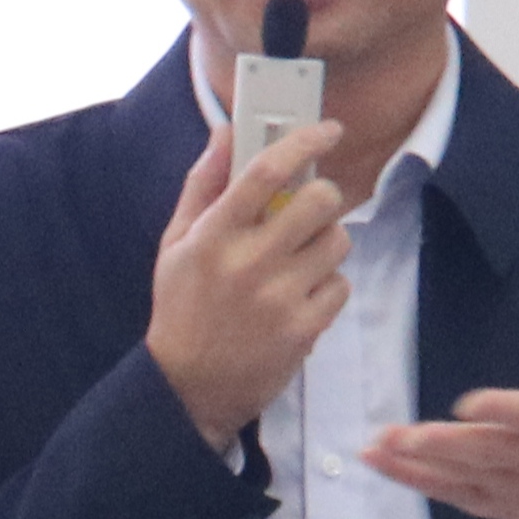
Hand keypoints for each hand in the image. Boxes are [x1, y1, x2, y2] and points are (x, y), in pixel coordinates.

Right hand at [147, 118, 350, 453]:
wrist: (188, 387)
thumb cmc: (182, 308)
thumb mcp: (176, 243)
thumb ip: (203, 184)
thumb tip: (226, 131)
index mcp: (212, 235)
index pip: (265, 171)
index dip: (304, 141)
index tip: (328, 130)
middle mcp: (247, 263)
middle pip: (319, 201)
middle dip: (325, 196)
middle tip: (312, 207)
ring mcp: (278, 298)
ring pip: (338, 241)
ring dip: (326, 243)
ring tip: (300, 260)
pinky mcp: (303, 329)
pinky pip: (341, 285)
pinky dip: (328, 286)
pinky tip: (300, 296)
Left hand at [362, 263, 518, 518]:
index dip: (502, 411)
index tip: (468, 403)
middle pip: (487, 451)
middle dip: (446, 445)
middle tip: (405, 435)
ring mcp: (513, 485)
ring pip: (462, 475)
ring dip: (417, 464)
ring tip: (377, 446)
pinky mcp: (495, 503)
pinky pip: (453, 493)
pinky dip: (417, 481)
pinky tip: (381, 463)